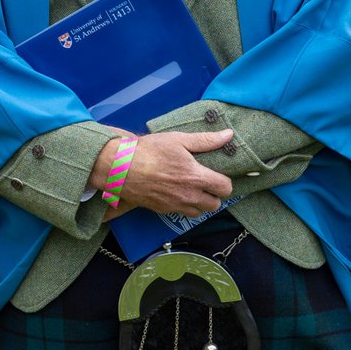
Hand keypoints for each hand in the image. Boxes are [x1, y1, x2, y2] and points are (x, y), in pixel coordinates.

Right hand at [91, 130, 233, 221]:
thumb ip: (206, 140)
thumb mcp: (179, 140)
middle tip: (207, 181)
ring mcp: (176, 205)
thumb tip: (228, 135)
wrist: (122, 168)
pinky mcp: (164, 210)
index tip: (219, 174)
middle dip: (215, 194)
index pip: (225, 188)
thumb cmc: (150, 151)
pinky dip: (186, 206)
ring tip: (194, 188)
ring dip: (201, 202)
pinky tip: (179, 192)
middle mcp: (189, 195)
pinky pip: (183, 213)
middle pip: (215, 204)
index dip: (225, 181)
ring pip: (200, 212)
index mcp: (196, 177)